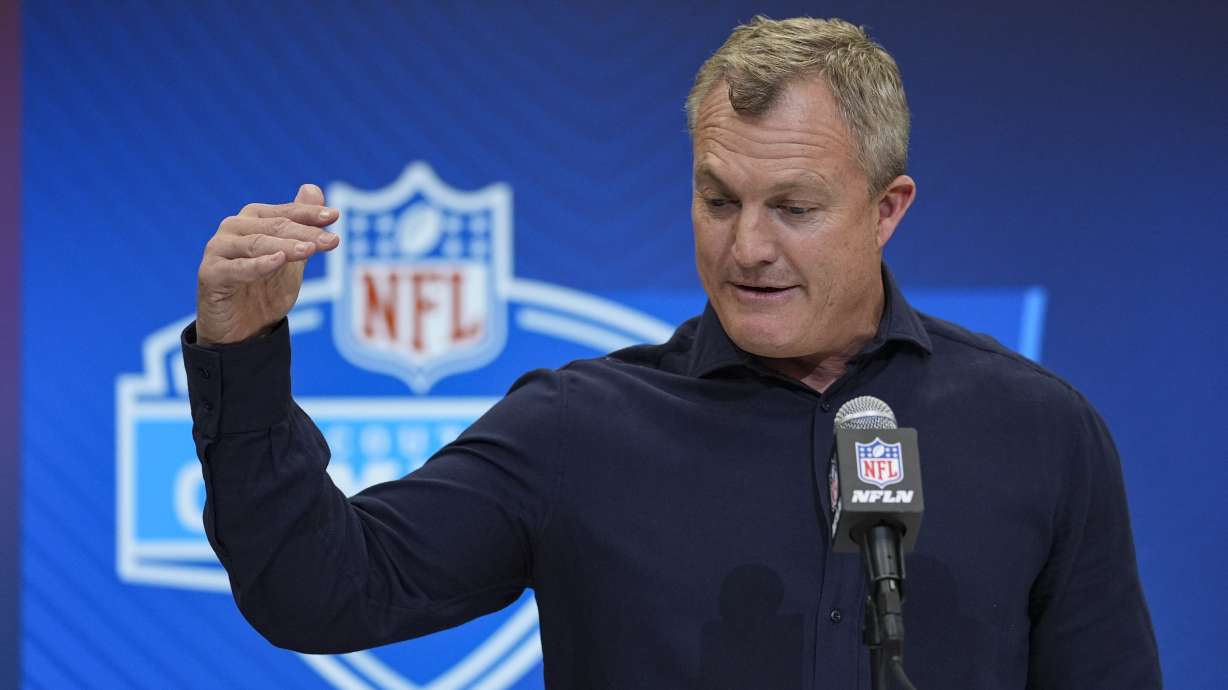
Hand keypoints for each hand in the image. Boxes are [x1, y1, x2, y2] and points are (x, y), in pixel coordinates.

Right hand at [196, 183, 340, 344]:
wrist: (244, 330)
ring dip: (285, 246)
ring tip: (309, 250)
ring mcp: (218, 249)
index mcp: (253, 219)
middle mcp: (233, 228)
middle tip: (332, 241)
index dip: (310, 214)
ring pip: (257, 243)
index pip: (286, 212)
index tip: (335, 216)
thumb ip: (301, 227)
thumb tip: (312, 188)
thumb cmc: (266, 289)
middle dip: (306, 233)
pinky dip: (258, 264)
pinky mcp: (210, 273)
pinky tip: (278, 261)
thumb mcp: (291, 258)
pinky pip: (236, 267)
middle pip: (275, 227)